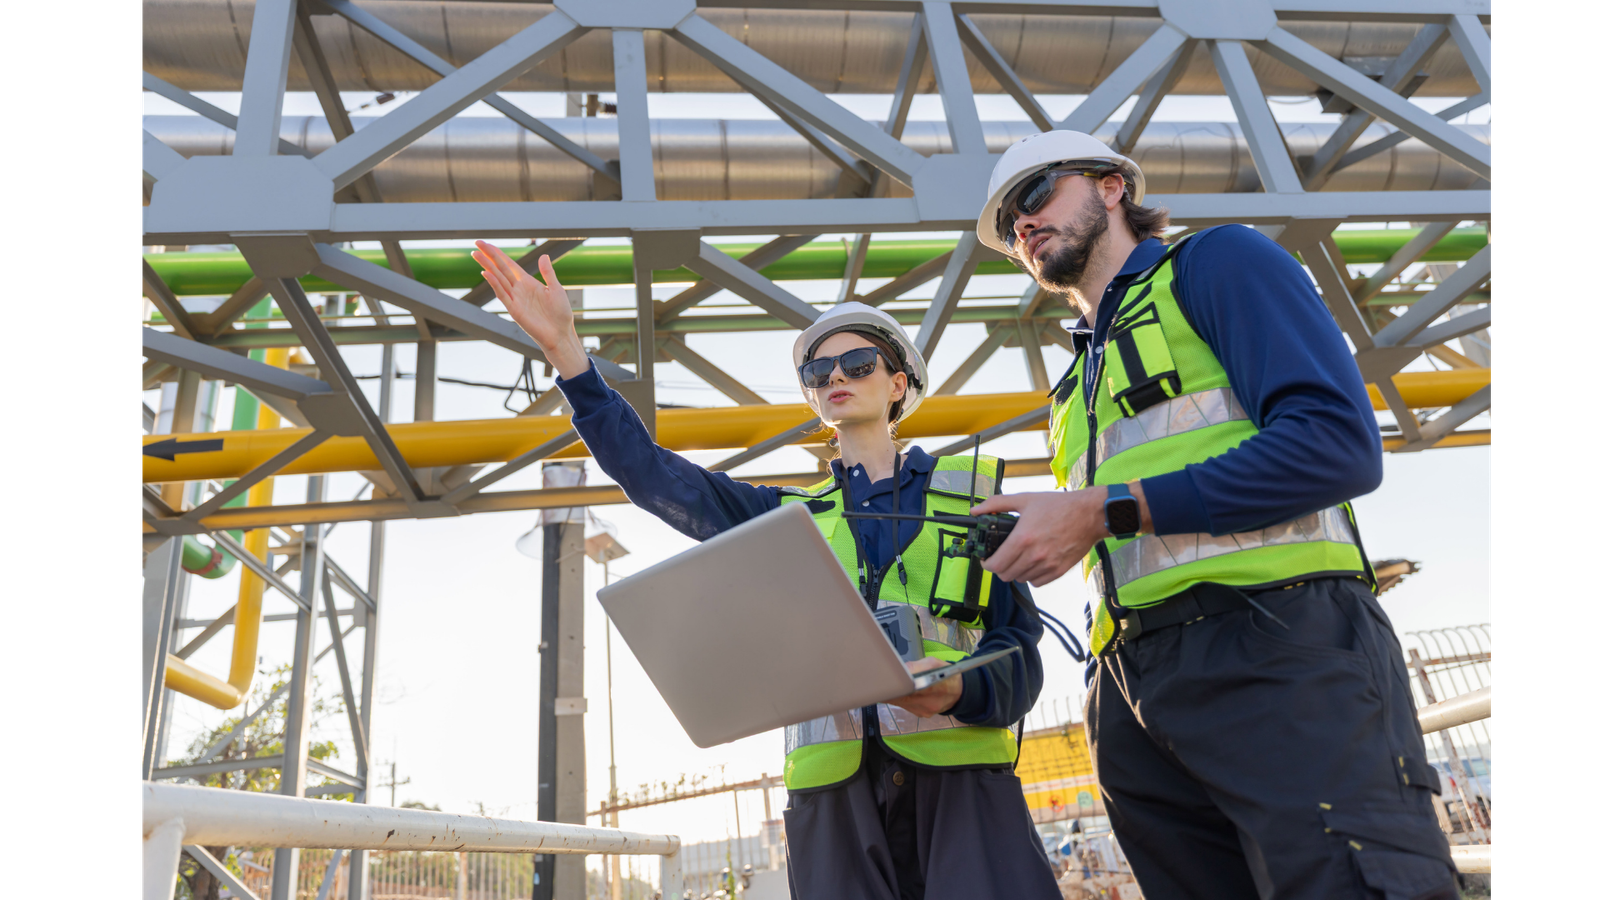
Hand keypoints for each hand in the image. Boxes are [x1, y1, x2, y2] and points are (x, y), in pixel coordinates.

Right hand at [470, 241, 588, 379]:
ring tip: (476, 254)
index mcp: (528, 282)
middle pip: (500, 268)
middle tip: (476, 243)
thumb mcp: (556, 289)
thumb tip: (543, 255)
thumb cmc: (560, 313)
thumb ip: (548, 273)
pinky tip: (487, 273)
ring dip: (487, 266)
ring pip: (498, 279)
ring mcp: (515, 299)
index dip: (498, 254)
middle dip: (489, 256)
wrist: (561, 334)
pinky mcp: (514, 310)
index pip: (509, 264)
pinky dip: (495, 284)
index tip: (486, 244)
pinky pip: (503, 295)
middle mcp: (519, 289)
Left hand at [885, 657, 962, 717]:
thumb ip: (916, 666)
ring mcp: (924, 711)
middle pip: (901, 697)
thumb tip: (900, 669)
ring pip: (901, 703)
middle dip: (893, 689)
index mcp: (933, 687)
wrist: (960, 692)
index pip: (907, 689)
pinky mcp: (921, 715)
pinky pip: (906, 706)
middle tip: (888, 680)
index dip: (894, 686)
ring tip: (898, 684)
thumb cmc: (948, 675)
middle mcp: (928, 703)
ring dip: (897, 693)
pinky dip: (903, 698)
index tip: (887, 680)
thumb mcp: (934, 663)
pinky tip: (906, 691)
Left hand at [970, 483, 1149, 586]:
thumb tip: (976, 510)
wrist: (1089, 514)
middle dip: (999, 567)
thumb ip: (997, 504)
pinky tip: (1033, 562)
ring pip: (1020, 579)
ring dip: (1015, 570)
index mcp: (1022, 539)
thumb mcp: (1025, 499)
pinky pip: (1036, 582)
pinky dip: (1031, 575)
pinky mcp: (1058, 571)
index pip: (995, 565)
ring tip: (1019, 557)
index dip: (986, 563)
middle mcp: (1033, 555)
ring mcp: (1047, 565)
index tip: (987, 558)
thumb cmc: (1059, 506)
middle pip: (1005, 575)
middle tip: (1002, 556)